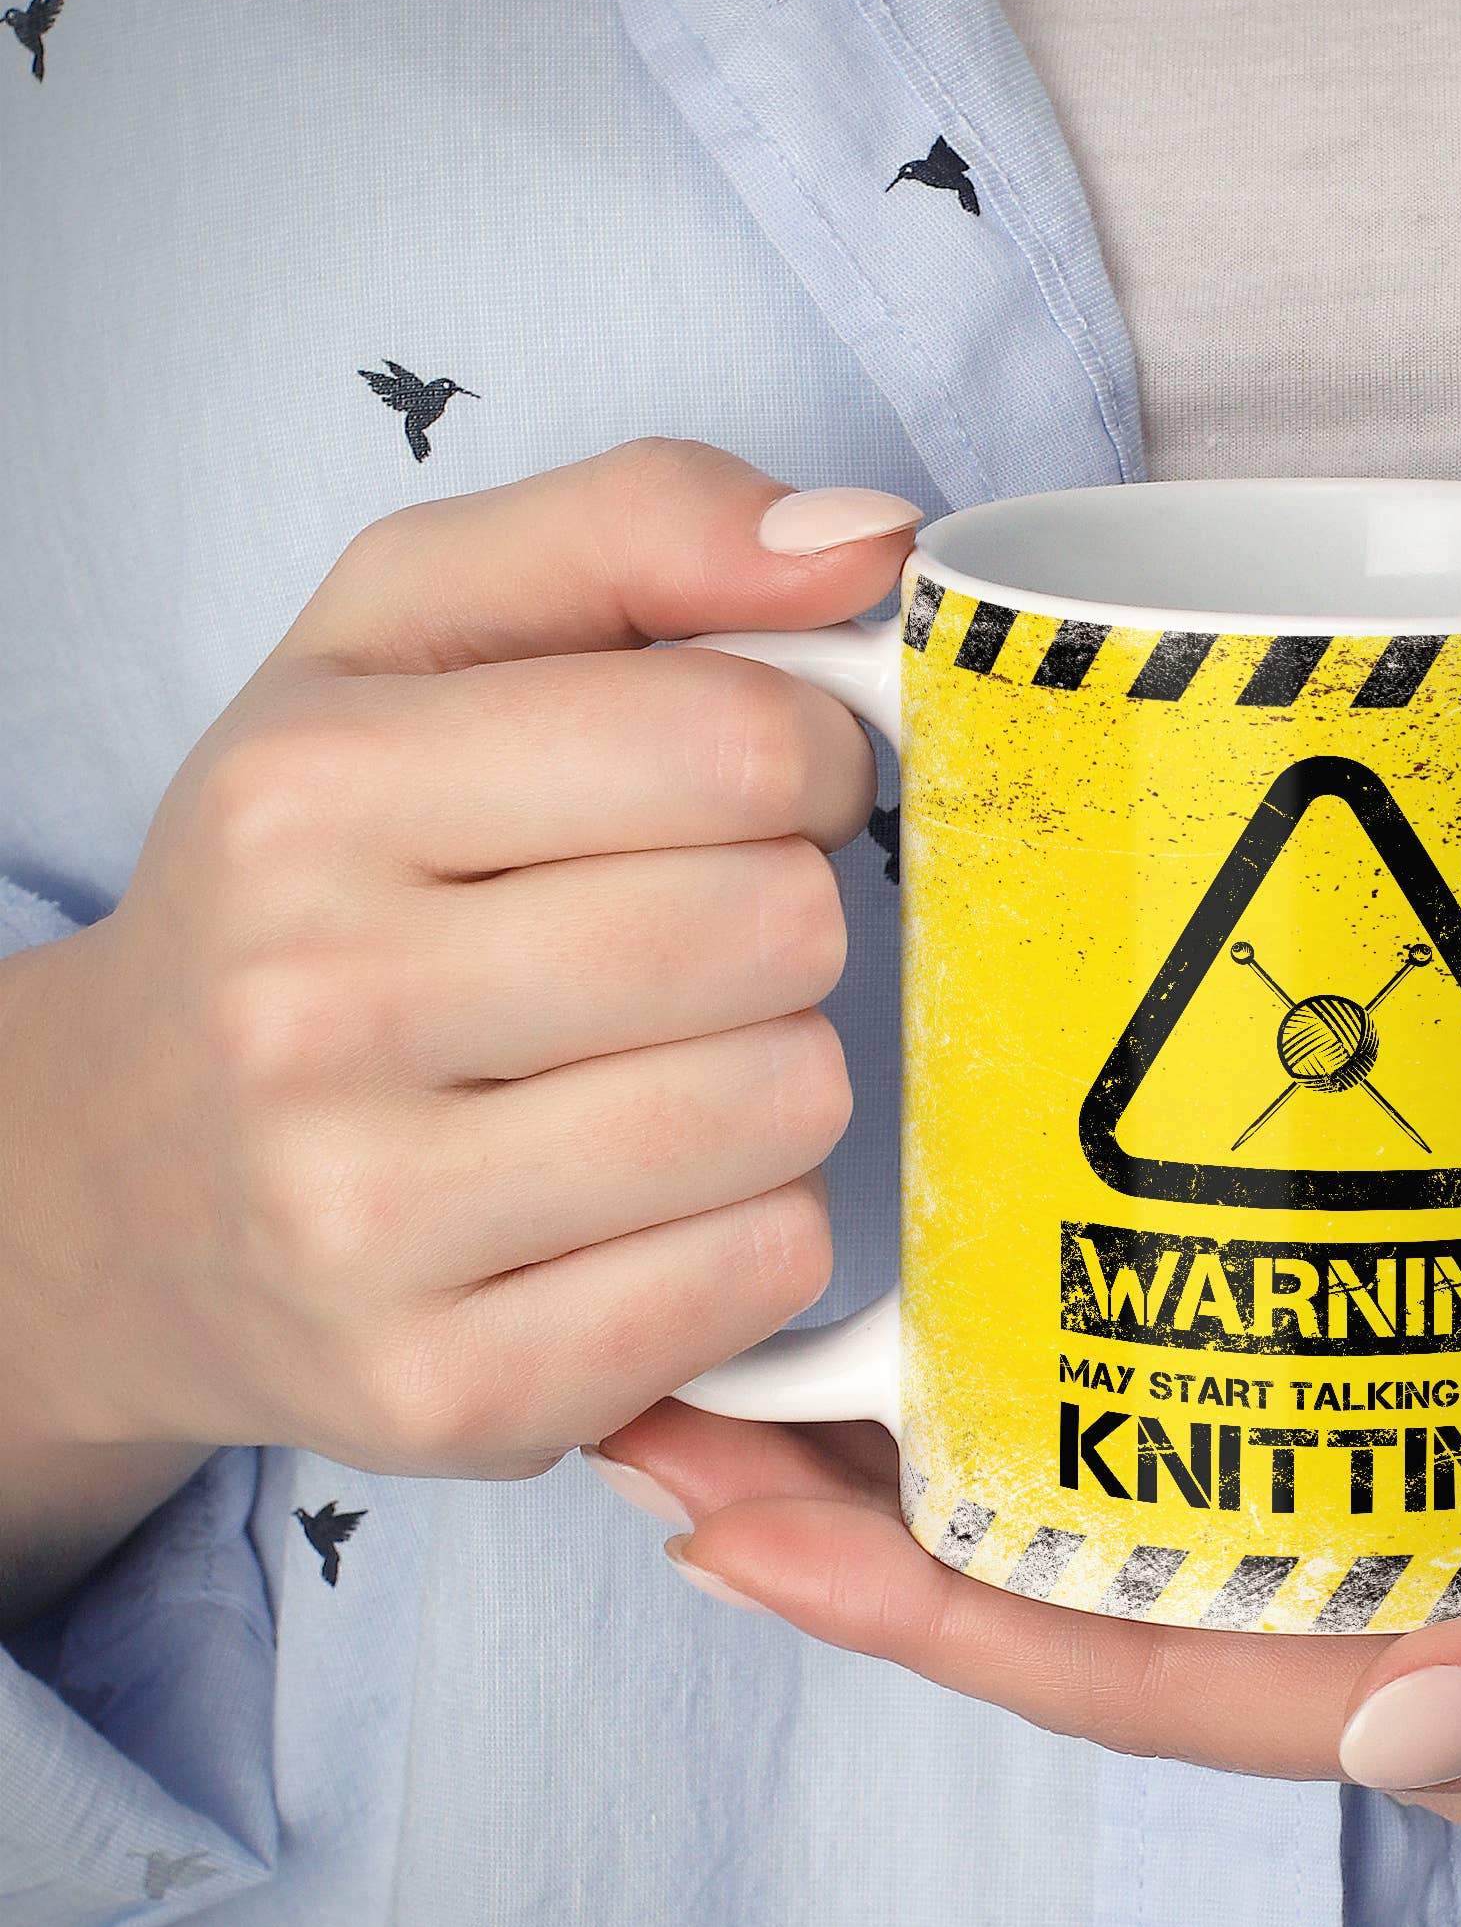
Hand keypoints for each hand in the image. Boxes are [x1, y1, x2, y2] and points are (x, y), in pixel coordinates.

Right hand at [0, 441, 915, 1601]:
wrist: (121, 1184)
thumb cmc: (314, 884)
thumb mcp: (410, 641)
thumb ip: (638, 530)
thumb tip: (872, 541)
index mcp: (307, 792)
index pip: (736, 740)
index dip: (803, 757)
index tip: (752, 789)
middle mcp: (305, 1011)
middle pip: (781, 927)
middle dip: (789, 915)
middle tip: (701, 938)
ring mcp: (363, 1228)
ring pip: (791, 1106)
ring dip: (779, 1074)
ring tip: (664, 1063)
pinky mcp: (444, 1395)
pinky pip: (761, 1275)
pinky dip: (754, 1228)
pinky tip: (653, 1196)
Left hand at [603, 1210, 1460, 1837]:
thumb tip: (1405, 1734)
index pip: (1128, 1673)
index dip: (908, 1613)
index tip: (718, 1507)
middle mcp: (1412, 1615)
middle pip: (1085, 1581)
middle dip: (864, 1513)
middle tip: (673, 1383)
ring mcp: (1436, 1509)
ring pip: (1150, 1482)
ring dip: (965, 1419)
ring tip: (791, 1307)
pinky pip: (1255, 1388)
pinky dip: (1123, 1333)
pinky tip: (1040, 1236)